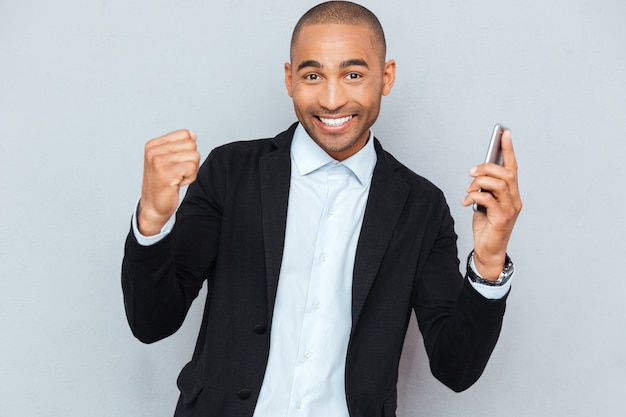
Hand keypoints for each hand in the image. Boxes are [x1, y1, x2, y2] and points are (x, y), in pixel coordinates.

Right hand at [138, 130, 200, 235]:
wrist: (153, 207)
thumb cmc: (161, 184)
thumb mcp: (167, 160)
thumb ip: (179, 146)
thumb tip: (192, 134)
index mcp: (153, 145)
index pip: (186, 134)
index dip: (187, 150)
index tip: (176, 163)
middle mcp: (154, 151)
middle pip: (192, 144)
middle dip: (191, 160)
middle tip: (178, 172)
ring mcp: (159, 162)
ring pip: (194, 156)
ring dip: (191, 170)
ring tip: (177, 178)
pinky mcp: (166, 173)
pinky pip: (192, 168)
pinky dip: (190, 178)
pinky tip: (178, 183)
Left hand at [461, 130, 521, 279]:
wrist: (488, 251)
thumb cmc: (486, 227)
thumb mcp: (484, 203)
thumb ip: (484, 189)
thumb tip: (476, 175)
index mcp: (512, 194)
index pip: (513, 167)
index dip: (508, 150)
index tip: (505, 133)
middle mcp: (515, 200)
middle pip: (507, 173)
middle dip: (487, 167)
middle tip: (472, 171)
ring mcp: (510, 209)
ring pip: (499, 183)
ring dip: (480, 181)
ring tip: (469, 188)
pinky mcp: (502, 219)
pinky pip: (488, 199)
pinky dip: (475, 196)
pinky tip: (466, 202)